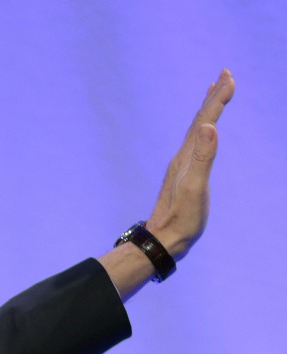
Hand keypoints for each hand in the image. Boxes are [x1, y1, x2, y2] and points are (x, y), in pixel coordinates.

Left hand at [146, 68, 234, 259]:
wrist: (163, 240)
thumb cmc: (182, 219)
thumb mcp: (195, 188)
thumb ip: (202, 158)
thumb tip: (208, 127)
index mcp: (186, 157)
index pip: (204, 121)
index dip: (217, 99)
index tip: (229, 77)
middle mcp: (182, 157)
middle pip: (199, 120)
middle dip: (213, 96)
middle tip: (225, 73)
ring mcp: (182, 166)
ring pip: (196, 130)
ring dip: (207, 109)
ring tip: (214, 92)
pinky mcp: (184, 175)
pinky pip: (195, 144)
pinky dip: (201, 129)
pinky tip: (202, 132)